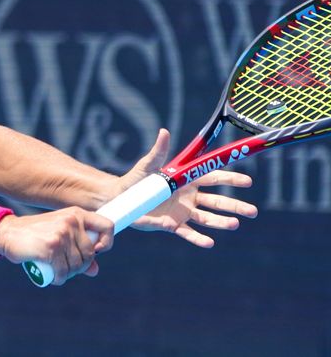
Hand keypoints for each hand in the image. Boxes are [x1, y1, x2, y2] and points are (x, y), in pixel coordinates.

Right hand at [0, 207, 113, 284]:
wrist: (8, 233)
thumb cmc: (36, 234)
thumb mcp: (59, 234)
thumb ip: (78, 249)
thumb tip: (95, 270)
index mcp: (76, 214)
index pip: (107, 226)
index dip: (107, 242)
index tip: (97, 252)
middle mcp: (71, 221)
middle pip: (90, 254)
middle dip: (80, 266)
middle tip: (66, 267)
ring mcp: (62, 234)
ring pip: (78, 265)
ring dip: (69, 274)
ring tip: (58, 271)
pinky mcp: (51, 247)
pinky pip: (64, 272)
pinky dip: (59, 279)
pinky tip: (54, 277)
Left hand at [121, 129, 257, 246]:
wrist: (121, 199)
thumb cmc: (136, 179)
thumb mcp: (148, 165)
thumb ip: (158, 151)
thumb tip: (164, 132)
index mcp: (187, 180)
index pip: (213, 178)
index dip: (231, 180)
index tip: (248, 181)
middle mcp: (189, 197)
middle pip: (217, 201)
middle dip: (235, 206)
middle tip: (253, 211)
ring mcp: (183, 212)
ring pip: (207, 218)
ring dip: (222, 222)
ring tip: (235, 224)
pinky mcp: (173, 225)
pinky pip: (188, 233)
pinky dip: (198, 239)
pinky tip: (210, 243)